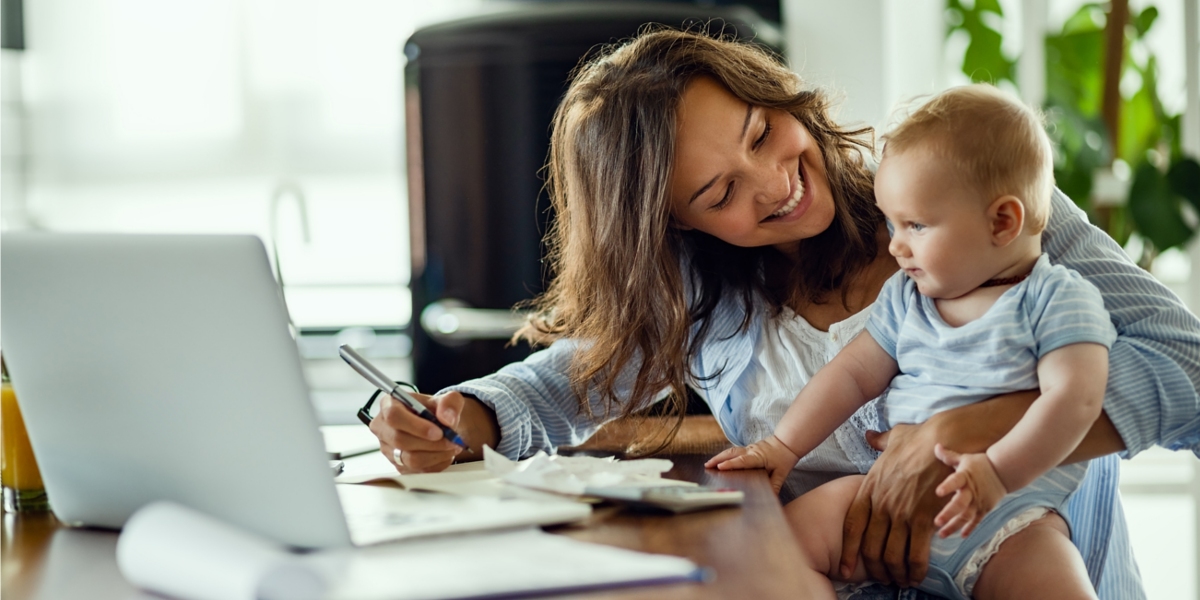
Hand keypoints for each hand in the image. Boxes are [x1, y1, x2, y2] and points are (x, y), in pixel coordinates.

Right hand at [369, 391, 471, 472]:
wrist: (438, 426)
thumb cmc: (437, 410)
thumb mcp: (448, 399)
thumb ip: (450, 403)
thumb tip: (447, 419)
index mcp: (389, 404)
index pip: (394, 416)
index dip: (416, 426)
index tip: (438, 432)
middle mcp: (383, 427)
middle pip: (400, 440)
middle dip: (431, 443)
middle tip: (451, 440)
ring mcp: (388, 448)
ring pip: (410, 459)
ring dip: (436, 455)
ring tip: (452, 446)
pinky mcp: (398, 465)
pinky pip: (417, 470)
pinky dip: (436, 464)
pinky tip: (445, 454)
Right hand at [705, 436, 799, 493]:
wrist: (788, 442)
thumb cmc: (785, 457)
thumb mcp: (782, 473)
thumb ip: (775, 485)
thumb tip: (771, 497)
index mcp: (758, 457)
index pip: (743, 460)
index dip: (731, 464)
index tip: (720, 467)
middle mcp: (751, 451)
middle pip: (732, 453)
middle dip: (718, 459)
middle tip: (707, 465)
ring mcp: (749, 448)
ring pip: (731, 451)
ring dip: (719, 456)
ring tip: (709, 464)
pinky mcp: (748, 448)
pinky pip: (734, 451)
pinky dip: (725, 455)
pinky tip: (719, 461)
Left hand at [839, 423, 950, 587]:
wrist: (945, 439)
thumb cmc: (920, 438)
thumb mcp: (892, 438)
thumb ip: (878, 442)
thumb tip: (869, 436)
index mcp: (869, 488)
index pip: (851, 527)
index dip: (848, 551)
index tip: (846, 568)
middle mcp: (881, 504)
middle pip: (870, 547)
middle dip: (875, 569)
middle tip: (883, 578)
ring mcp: (901, 512)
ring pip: (891, 555)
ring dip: (896, 573)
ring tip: (901, 580)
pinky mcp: (924, 518)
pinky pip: (916, 553)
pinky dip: (916, 569)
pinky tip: (918, 575)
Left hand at [932, 445, 1007, 537]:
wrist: (1004, 471)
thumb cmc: (981, 464)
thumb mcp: (965, 458)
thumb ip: (949, 456)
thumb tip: (936, 446)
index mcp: (965, 477)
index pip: (955, 481)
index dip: (947, 486)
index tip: (938, 492)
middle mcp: (972, 491)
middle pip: (960, 504)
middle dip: (948, 513)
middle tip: (937, 522)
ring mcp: (979, 502)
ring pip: (966, 516)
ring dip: (954, 526)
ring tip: (942, 534)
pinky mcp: (985, 508)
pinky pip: (976, 520)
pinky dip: (969, 528)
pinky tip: (961, 536)